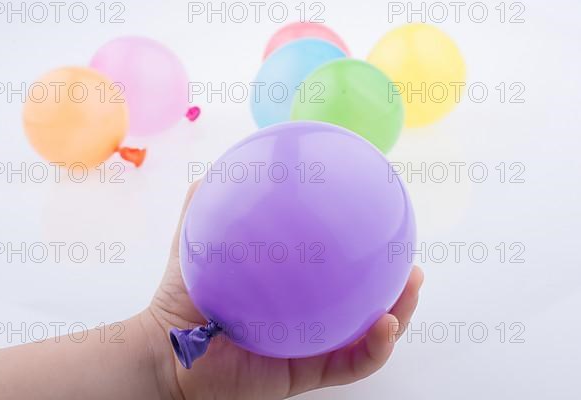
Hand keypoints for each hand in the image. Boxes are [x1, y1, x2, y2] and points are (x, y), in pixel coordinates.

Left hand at [140, 182, 423, 399]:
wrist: (166, 351)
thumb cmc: (182, 298)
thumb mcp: (199, 242)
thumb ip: (208, 204)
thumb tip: (222, 166)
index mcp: (295, 288)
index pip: (339, 268)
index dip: (366, 250)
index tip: (385, 221)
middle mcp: (309, 316)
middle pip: (366, 300)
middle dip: (398, 281)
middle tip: (413, 256)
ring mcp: (312, 346)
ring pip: (371, 334)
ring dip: (402, 311)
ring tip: (414, 284)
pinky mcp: (306, 373)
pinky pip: (351, 364)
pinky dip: (375, 348)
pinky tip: (387, 324)